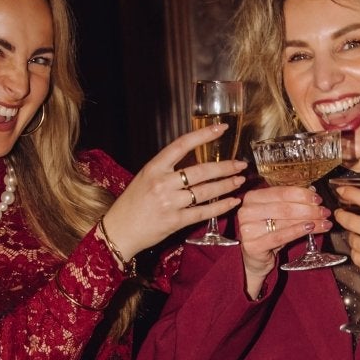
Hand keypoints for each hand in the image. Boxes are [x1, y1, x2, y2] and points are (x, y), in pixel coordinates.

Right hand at [101, 126, 245, 260]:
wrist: (119, 230)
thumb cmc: (132, 203)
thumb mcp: (145, 178)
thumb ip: (167, 170)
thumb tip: (194, 162)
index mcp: (154, 167)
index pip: (182, 145)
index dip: (203, 135)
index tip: (222, 129)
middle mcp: (162, 183)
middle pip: (200, 171)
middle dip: (224, 167)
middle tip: (241, 164)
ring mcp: (169, 202)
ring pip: (205, 191)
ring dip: (226, 185)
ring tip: (240, 181)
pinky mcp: (175, 221)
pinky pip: (203, 212)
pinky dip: (221, 207)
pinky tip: (233, 202)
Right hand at [237, 185, 330, 297]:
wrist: (255, 258)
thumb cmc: (269, 233)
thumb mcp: (278, 215)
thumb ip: (291, 203)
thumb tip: (314, 194)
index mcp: (252, 197)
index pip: (281, 192)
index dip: (302, 194)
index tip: (318, 199)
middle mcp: (246, 211)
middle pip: (284, 207)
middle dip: (309, 209)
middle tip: (325, 212)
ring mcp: (247, 229)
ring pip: (285, 222)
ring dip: (309, 221)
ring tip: (324, 222)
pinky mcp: (253, 245)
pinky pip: (281, 236)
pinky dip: (298, 231)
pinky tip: (311, 229)